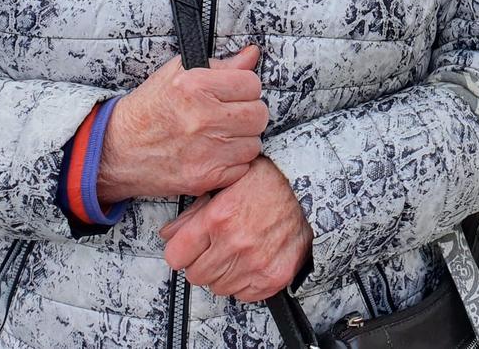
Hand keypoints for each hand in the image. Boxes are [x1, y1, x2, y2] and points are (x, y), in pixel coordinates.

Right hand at [96, 46, 267, 203]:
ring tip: (220, 135)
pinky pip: (242, 168)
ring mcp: (206, 150)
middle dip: (248, 113)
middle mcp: (203, 118)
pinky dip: (233, 163)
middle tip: (230, 115)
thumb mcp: (177, 74)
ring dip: (242, 139)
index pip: (252, 83)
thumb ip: (220, 64)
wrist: (116, 151)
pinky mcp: (205, 177)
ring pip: (254, 143)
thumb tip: (252, 54)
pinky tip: (215, 154)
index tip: (234, 93)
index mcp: (196, 86)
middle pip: (259, 114)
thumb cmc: (148, 109)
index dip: (245, 88)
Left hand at [160, 158, 312, 301]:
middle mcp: (235, 243)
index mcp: (218, 218)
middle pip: (195, 275)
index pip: (175, 256)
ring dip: (223, 273)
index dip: (182, 250)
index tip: (190, 247)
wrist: (309, 191)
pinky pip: (243, 295)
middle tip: (217, 246)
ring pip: (218, 287)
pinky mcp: (272, 277)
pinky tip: (251, 261)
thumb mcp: (226, 184)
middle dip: (202, 262)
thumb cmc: (269, 183)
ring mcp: (255, 263)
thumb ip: (193, 212)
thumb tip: (169, 234)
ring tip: (238, 251)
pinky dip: (245, 282)